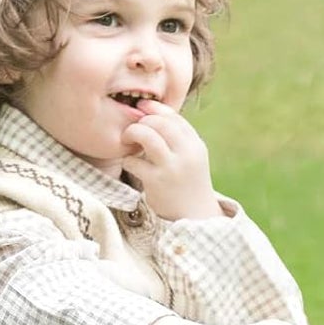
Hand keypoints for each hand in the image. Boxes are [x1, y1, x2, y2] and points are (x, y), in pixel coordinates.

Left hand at [120, 99, 219, 219]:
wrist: (196, 216)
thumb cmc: (188, 184)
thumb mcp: (191, 158)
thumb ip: (177, 139)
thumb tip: (150, 115)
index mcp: (195, 145)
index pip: (174, 117)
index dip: (154, 108)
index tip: (141, 107)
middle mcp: (186, 153)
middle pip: (160, 122)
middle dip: (142, 121)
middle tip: (132, 129)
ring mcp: (172, 167)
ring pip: (148, 136)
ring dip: (132, 133)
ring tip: (127, 140)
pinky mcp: (157, 182)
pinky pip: (134, 161)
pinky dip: (128, 159)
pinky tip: (130, 163)